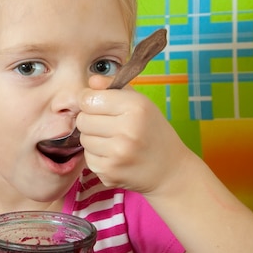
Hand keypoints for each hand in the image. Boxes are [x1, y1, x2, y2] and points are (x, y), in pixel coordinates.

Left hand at [77, 76, 189, 193]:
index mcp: (135, 107)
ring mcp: (118, 153)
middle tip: (107, 125)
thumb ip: (113, 88)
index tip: (96, 104)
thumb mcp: (140, 103)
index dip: (88, 101)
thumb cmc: (153, 132)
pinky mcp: (110, 172)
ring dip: (93, 140)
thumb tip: (91, 80)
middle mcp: (127, 129)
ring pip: (83, 140)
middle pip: (82, 120)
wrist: (170, 170)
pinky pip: (88, 158)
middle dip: (90, 121)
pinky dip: (97, 157)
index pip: (88, 99)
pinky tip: (114, 156)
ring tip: (113, 141)